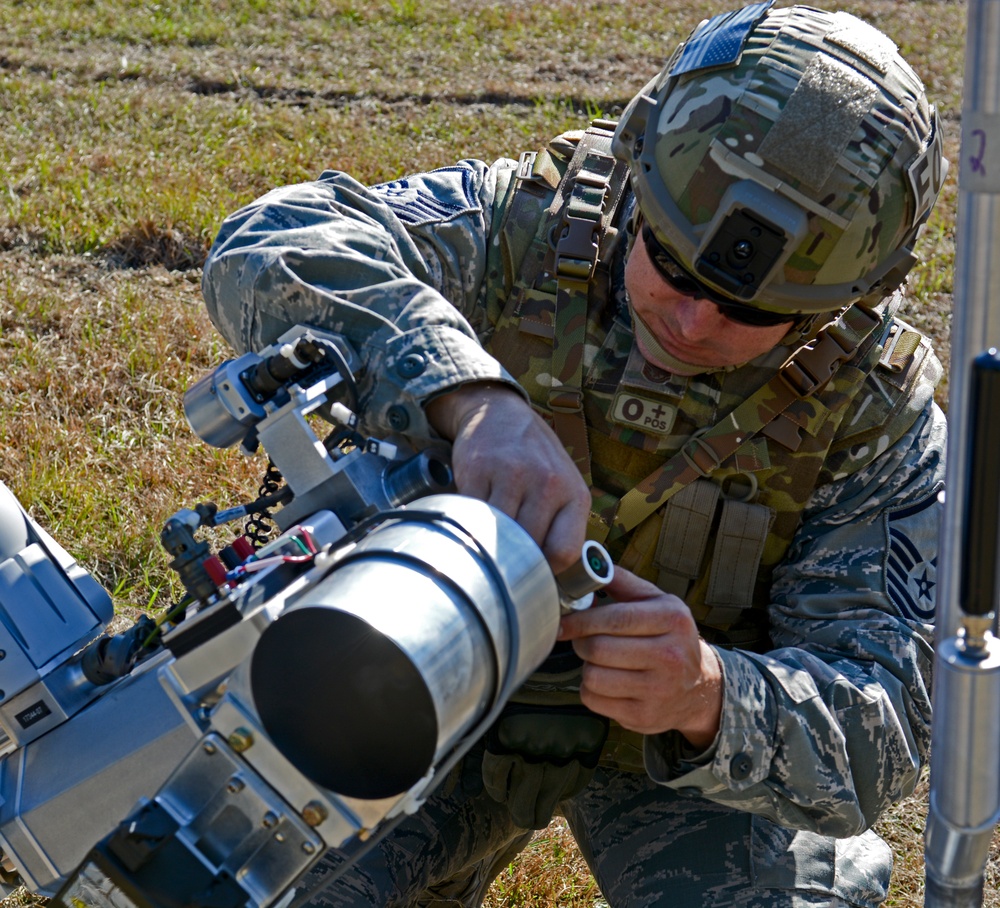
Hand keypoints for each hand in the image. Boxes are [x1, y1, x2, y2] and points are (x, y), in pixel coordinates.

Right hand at [426, 382, 590, 572]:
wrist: (500, 414)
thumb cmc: (535, 460)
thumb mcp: (563, 488)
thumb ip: (561, 528)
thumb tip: (551, 582)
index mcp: (574, 494)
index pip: (564, 552)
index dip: (546, 571)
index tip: (532, 574)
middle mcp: (547, 483)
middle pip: (528, 547)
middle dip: (515, 560)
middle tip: (504, 563)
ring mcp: (512, 475)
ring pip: (498, 534)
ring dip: (490, 544)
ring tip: (486, 543)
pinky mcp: (478, 469)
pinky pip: (471, 514)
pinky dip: (469, 524)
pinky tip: (472, 521)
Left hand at [556, 568, 722, 748]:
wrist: (698, 687)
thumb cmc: (669, 637)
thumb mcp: (658, 602)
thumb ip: (623, 582)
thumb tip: (587, 563)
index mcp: (673, 620)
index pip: (616, 618)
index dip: (582, 620)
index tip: (564, 622)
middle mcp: (671, 656)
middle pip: (599, 649)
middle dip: (581, 642)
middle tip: (584, 639)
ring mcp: (658, 690)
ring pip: (593, 677)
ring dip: (587, 667)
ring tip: (600, 661)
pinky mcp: (643, 716)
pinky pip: (594, 700)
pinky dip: (591, 690)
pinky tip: (607, 682)